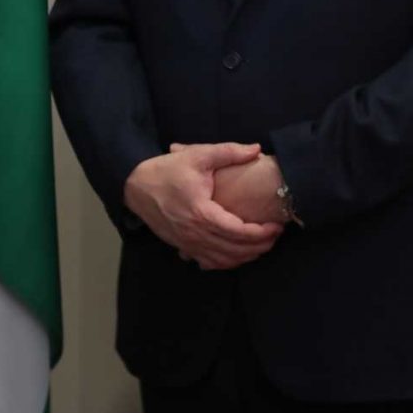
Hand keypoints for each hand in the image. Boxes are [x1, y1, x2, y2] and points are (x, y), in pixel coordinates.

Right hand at [124, 142, 282, 270]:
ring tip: (263, 246)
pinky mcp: (182, 247)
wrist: (136, 186)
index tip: (276, 226)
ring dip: (245, 257)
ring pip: (223, 261)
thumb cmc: (167, 170)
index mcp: (201, 213)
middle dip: (259, 247)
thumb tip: (257, 149)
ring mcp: (187, 244)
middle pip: (234, 251)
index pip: (238, 232)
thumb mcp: (198, 155)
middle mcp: (194, 234)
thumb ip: (228, 152)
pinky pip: (209, 262)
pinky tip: (238, 255)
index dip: (260, 233)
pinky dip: (227, 262)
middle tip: (276, 237)